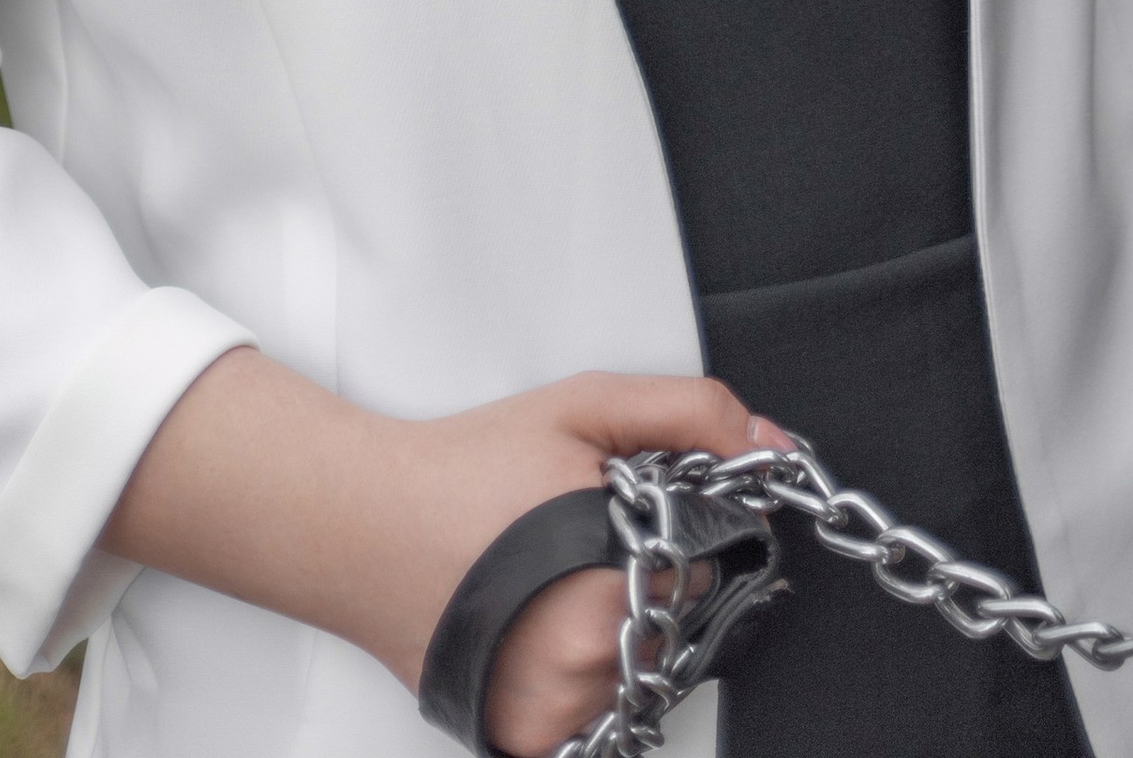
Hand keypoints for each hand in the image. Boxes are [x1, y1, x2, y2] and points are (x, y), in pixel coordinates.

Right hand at [448, 376, 780, 757]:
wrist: (363, 523)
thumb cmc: (466, 466)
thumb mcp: (586, 408)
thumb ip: (690, 414)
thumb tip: (768, 443)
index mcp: (612, 581)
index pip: (707, 570)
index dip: (679, 532)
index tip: (636, 516)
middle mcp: (583, 662)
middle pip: (675, 624)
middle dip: (650, 579)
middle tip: (583, 542)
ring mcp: (552, 711)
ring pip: (637, 672)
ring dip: (618, 630)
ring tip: (555, 581)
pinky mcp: (522, 739)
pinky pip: (593, 712)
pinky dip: (582, 675)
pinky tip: (542, 627)